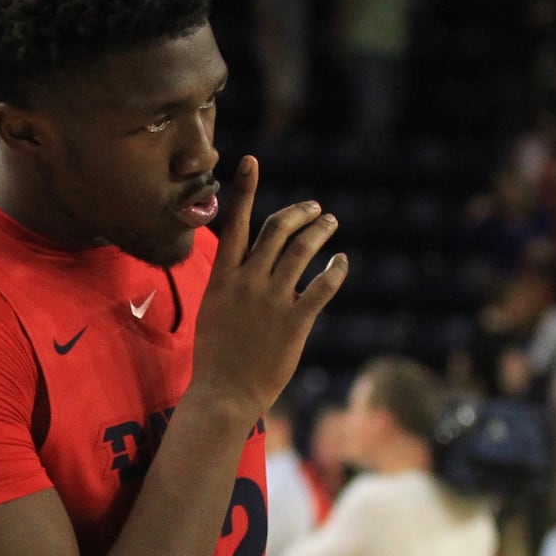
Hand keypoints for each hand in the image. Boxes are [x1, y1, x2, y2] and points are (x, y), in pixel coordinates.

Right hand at [191, 156, 347, 419]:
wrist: (223, 394)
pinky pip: (322, 286)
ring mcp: (271, 301)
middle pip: (276, 230)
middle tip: (315, 208)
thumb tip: (247, 266)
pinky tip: (341, 262)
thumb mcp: (213, 311)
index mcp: (223, 278)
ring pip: (301, 251)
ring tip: (330, 222)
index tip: (251, 161)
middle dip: (299, 213)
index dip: (244, 189)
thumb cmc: (217, 358)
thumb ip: (231, 284)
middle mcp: (247, 282)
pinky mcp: (295, 322)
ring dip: (319, 232)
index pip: (235, 223)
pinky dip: (334, 269)